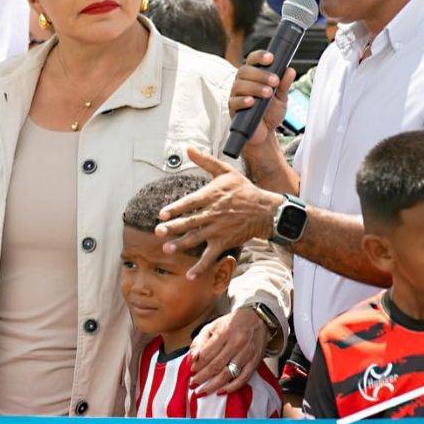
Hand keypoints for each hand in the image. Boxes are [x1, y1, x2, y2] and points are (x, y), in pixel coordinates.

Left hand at [155, 148, 278, 278]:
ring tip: (167, 248)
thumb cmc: (243, 189)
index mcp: (211, 196)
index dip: (176, 208)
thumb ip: (205, 161)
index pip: (190, 202)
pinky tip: (189, 275)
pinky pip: (210, 256)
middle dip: (174, 227)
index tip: (162, 214)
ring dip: (182, 245)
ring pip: (197, 238)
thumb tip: (188, 148)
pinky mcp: (224, 242)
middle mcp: (212, 214)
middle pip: (190, 221)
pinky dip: (200, 267)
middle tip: (158, 231)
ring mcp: (218, 230)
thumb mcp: (225, 171)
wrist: (265, 211)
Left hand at [189, 309, 269, 394]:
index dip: (197, 364)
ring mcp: (247, 354)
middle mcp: (236, 343)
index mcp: (224, 332)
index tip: (190, 371)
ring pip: (228, 374)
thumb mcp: (213, 326)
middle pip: (216, 365)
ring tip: (202, 391)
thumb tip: (192, 358)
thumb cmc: (231, 324)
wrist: (257, 319)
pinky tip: (221, 391)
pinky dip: (231, 387)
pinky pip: (243, 379)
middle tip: (192, 385)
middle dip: (202, 377)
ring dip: (213, 385)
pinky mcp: (255, 362)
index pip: (207, 353)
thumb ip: (200, 341)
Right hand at [227, 50, 296, 149]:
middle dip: (261, 74)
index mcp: (253, 76)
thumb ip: (284, 84)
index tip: (271, 58)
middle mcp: (242, 83)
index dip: (260, 56)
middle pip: (244, 71)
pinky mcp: (233, 109)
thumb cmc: (271, 113)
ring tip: (268, 93)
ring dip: (255, 87)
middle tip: (275, 81)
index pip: (253, 60)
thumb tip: (290, 70)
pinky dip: (243, 100)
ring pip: (239, 85)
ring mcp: (236, 95)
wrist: (266, 133)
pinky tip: (252, 102)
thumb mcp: (281, 98)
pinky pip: (234, 101)